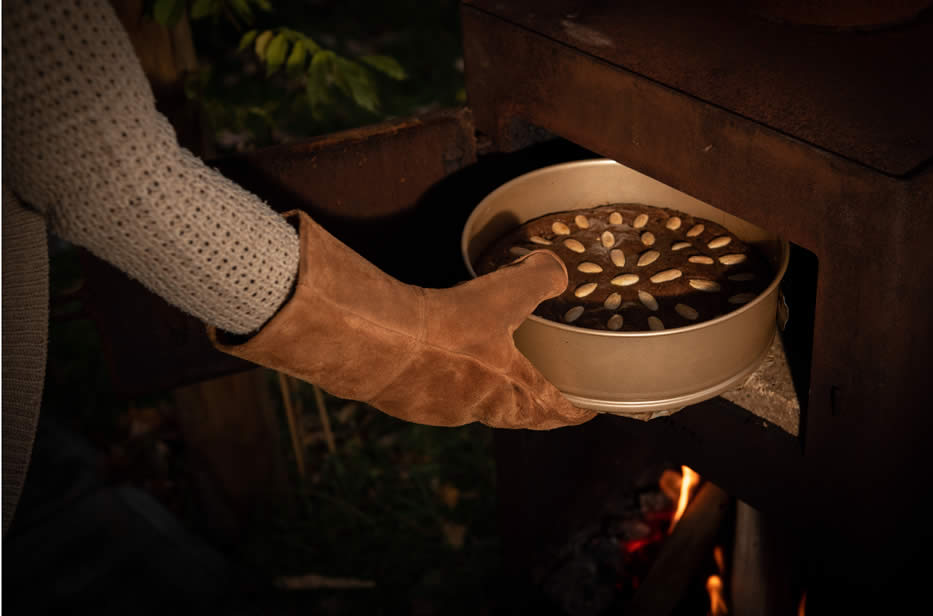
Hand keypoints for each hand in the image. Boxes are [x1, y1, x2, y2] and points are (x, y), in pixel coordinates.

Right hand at [210, 211, 595, 429]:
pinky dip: (443, 380)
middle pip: (516, 415)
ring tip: (487, 370)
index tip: (590, 409)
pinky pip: (433, 394)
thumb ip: (540, 279)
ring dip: (485, 392)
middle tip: (544, 390)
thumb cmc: (448, 327)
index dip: (578, 410)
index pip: (556, 411)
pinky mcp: (403, 402)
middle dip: (532, 405)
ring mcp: (437, 410)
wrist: (373, 343)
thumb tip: (556, 270)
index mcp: (510, 392)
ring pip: (472, 406)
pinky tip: (434, 358)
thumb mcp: (503, 294)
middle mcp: (478, 410)